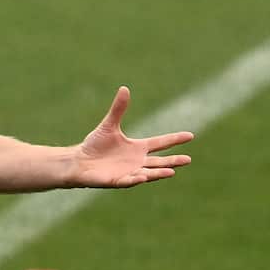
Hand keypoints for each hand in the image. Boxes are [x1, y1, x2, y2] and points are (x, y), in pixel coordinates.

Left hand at [71, 86, 192, 187]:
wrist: (79, 161)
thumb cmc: (95, 144)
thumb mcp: (109, 125)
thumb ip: (118, 109)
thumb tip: (124, 88)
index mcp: (138, 148)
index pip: (160, 143)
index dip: (174, 139)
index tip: (190, 135)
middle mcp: (137, 161)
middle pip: (160, 162)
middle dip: (173, 161)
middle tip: (188, 159)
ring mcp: (129, 172)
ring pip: (148, 173)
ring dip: (159, 172)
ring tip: (171, 171)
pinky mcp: (118, 180)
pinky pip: (129, 181)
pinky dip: (136, 179)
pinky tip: (143, 177)